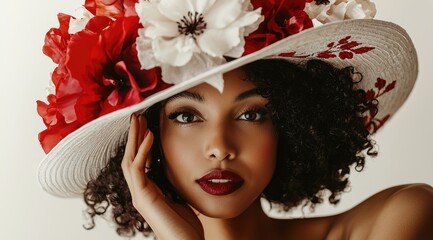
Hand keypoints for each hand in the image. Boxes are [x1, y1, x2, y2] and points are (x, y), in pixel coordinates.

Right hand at [122, 114, 203, 239]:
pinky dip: (143, 150)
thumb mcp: (181, 197)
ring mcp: (139, 195)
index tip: (146, 125)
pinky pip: (138, 169)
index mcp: (149, 191)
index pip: (140, 161)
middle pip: (130, 157)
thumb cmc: (186, 227)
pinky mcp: (142, 198)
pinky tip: (149, 135)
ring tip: (138, 119)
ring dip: (134, 138)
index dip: (141, 142)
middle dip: (134, 136)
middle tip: (137, 116)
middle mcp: (140, 191)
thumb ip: (176, 184)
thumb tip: (182, 168)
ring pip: (129, 160)